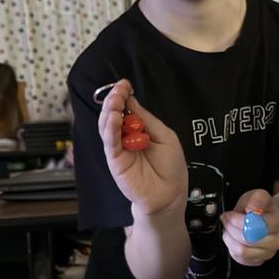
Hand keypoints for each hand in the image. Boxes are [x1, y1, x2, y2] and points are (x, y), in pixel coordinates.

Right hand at [98, 79, 186, 216]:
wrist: (170, 194)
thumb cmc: (171, 167)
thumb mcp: (164, 136)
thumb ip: (146, 120)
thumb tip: (131, 100)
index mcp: (138, 130)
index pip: (126, 109)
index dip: (123, 96)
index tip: (124, 84)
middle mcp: (125, 138)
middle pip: (113, 115)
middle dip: (114, 99)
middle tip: (118, 89)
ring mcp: (118, 149)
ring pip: (107, 126)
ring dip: (109, 111)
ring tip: (114, 99)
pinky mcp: (115, 161)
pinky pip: (110, 143)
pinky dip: (110, 129)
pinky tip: (113, 118)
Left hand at [220, 189, 278, 266]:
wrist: (266, 218)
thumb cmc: (262, 207)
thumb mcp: (259, 195)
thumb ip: (256, 199)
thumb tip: (252, 209)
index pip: (257, 227)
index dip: (239, 221)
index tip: (231, 214)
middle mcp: (277, 241)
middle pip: (248, 240)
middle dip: (231, 228)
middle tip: (226, 219)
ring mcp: (268, 253)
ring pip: (242, 251)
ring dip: (230, 238)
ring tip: (228, 228)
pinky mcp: (258, 261)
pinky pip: (239, 259)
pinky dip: (232, 247)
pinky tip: (233, 238)